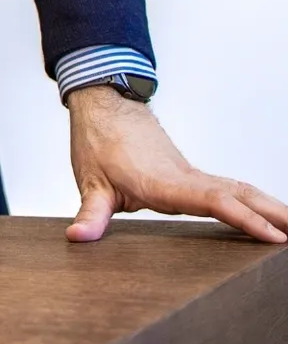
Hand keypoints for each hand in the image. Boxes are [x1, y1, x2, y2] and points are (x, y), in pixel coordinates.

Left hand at [66, 84, 287, 243]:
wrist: (105, 105)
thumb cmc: (97, 142)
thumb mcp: (90, 181)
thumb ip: (90, 214)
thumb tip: (76, 238)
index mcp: (165, 182)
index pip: (213, 201)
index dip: (244, 219)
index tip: (274, 235)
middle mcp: (186, 177)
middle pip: (240, 194)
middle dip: (275, 215)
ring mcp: (192, 175)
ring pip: (241, 189)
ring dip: (272, 206)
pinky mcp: (191, 175)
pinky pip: (231, 188)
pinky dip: (256, 201)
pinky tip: (272, 215)